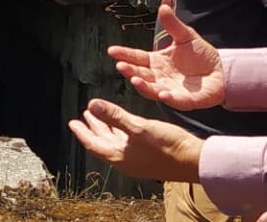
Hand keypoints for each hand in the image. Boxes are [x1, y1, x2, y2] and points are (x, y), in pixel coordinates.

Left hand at [68, 99, 203, 181]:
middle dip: (92, 128)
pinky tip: (124, 123)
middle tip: (83, 117)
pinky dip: (120, 131)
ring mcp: (137, 158)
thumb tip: (92, 104)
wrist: (194, 161)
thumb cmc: (167, 146)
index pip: (93, 143)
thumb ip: (115, 116)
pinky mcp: (148, 155)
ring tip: (98, 116)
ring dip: (106, 128)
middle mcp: (126, 159)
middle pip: (102, 142)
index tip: (72, 122)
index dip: (82, 132)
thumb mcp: (138, 128)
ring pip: (115, 142)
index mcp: (119, 156)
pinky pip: (127, 142)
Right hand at [110, 4, 225, 109]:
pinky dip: (168, 98)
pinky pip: (174, 101)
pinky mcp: (184, 100)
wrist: (222, 70)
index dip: (124, 54)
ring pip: (152, 90)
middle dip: (129, 71)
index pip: (137, 58)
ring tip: (134, 79)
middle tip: (120, 66)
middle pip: (140, 74)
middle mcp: (159, 77)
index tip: (111, 50)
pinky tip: (163, 93)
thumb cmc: (201, 55)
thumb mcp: (186, 36)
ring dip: (143, 86)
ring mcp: (170, 89)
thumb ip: (173, 25)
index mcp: (157, 62)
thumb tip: (162, 7)